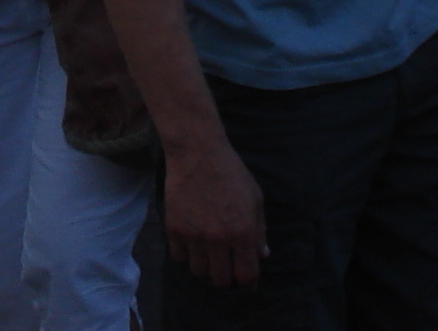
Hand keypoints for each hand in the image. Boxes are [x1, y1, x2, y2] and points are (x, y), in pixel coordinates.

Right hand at [162, 134, 265, 285]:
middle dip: (226, 277)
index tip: (246, 283)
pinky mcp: (174, 229)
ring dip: (206, 266)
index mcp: (243, 232)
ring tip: (208, 253)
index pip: (246, 275)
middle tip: (226, 266)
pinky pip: (179, 257)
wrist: (198, 153)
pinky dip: (186, 254)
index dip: (248, 284)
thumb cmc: (231, 173)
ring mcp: (194, 235)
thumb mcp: (255, 199)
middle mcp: (218, 239)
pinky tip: (192, 241)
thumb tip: (263, 255)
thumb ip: (260, 230)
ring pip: (199, 272)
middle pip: (221, 280)